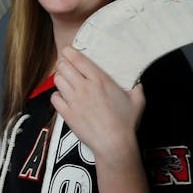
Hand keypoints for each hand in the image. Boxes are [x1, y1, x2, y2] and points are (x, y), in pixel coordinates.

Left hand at [52, 46, 145, 163]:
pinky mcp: (67, 113)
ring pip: (58, 80)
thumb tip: (136, 81)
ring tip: (65, 79)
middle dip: (63, 64)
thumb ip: (136, 86)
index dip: (70, 53)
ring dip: (60, 78)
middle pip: (64, 67)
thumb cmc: (126, 122)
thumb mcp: (138, 100)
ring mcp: (74, 100)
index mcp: (101, 81)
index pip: (80, 60)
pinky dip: (56, 95)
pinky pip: (54, 98)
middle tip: (65, 65)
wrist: (113, 143)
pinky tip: (63, 96)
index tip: (68, 50)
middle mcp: (84, 88)